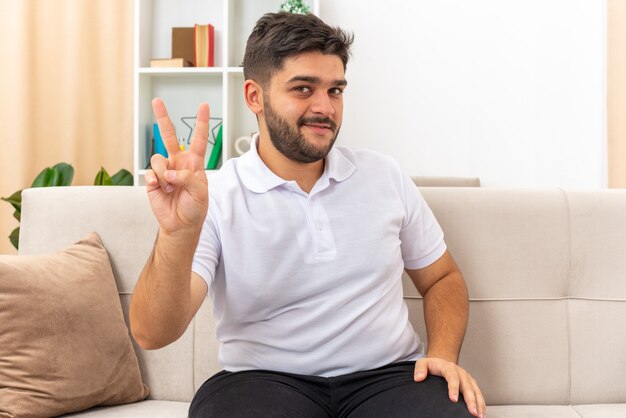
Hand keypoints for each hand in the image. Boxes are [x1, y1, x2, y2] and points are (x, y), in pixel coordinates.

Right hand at [145, 98, 209, 234]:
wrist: (181, 224)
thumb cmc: (195, 208)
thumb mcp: (200, 193)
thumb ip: (188, 179)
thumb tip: (169, 173)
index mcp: (194, 163)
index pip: (198, 139)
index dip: (201, 123)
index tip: (203, 106)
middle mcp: (178, 163)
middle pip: (169, 136)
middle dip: (163, 118)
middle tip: (157, 101)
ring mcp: (164, 170)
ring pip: (158, 159)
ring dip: (164, 175)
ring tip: (170, 188)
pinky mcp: (152, 180)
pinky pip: (150, 172)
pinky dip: (155, 180)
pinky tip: (160, 188)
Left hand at [414, 357, 485, 417]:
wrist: (441, 362)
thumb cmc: (431, 366)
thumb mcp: (423, 363)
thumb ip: (420, 369)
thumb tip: (418, 378)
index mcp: (448, 367)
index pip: (452, 377)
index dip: (453, 388)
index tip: (453, 399)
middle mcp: (460, 372)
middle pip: (467, 386)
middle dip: (470, 399)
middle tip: (472, 412)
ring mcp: (467, 378)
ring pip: (475, 390)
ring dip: (478, 403)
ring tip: (479, 415)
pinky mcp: (472, 384)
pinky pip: (479, 393)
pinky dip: (481, 403)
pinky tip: (482, 413)